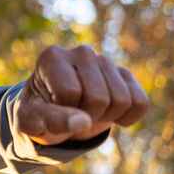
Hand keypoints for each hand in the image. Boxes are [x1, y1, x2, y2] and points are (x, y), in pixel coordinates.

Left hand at [16, 44, 149, 145]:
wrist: (55, 112)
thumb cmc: (39, 115)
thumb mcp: (33, 120)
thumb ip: (51, 120)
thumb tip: (83, 121)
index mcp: (52, 57)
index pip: (70, 92)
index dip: (64, 111)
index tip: (53, 108)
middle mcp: (81, 52)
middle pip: (98, 97)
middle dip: (88, 115)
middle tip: (74, 113)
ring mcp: (105, 61)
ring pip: (122, 99)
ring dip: (107, 116)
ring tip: (88, 111)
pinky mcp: (125, 74)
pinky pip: (141, 102)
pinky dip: (128, 117)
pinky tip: (110, 113)